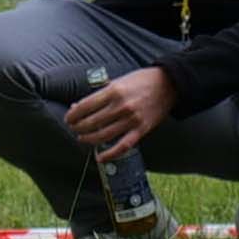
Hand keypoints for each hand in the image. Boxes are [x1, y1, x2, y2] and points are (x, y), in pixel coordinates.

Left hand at [59, 67, 176, 161]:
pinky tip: (100, 158)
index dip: (73, 115)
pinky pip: (123, 146)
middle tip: (74, 128)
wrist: (169, 84)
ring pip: (103, 136)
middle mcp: (121, 107)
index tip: (69, 118)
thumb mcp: (118, 81)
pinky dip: (110, 154)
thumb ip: (100, 94)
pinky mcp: (141, 130)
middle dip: (78, 127)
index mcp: (113, 91)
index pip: (85, 106)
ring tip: (82, 138)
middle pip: (91, 122)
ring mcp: (131, 120)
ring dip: (89, 139)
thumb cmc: (141, 80)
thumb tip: (78, 106)